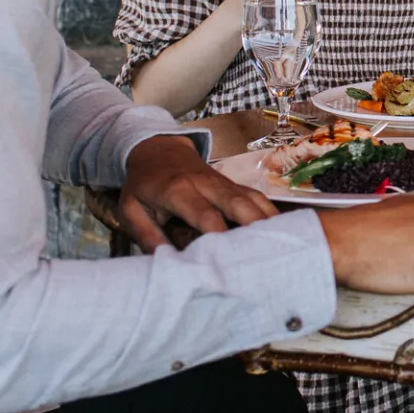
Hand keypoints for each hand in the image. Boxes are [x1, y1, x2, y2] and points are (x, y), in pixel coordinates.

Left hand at [119, 134, 276, 249]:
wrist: (158, 150)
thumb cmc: (144, 184)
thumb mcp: (130, 209)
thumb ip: (146, 235)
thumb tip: (165, 262)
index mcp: (178, 191)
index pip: (205, 214)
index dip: (219, 236)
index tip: (228, 261)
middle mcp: (207, 184)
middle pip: (238, 203)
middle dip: (255, 227)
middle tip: (268, 254)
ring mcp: (224, 183)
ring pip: (253, 199)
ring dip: (269, 221)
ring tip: (283, 245)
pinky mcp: (234, 185)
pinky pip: (256, 198)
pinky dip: (270, 214)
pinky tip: (282, 232)